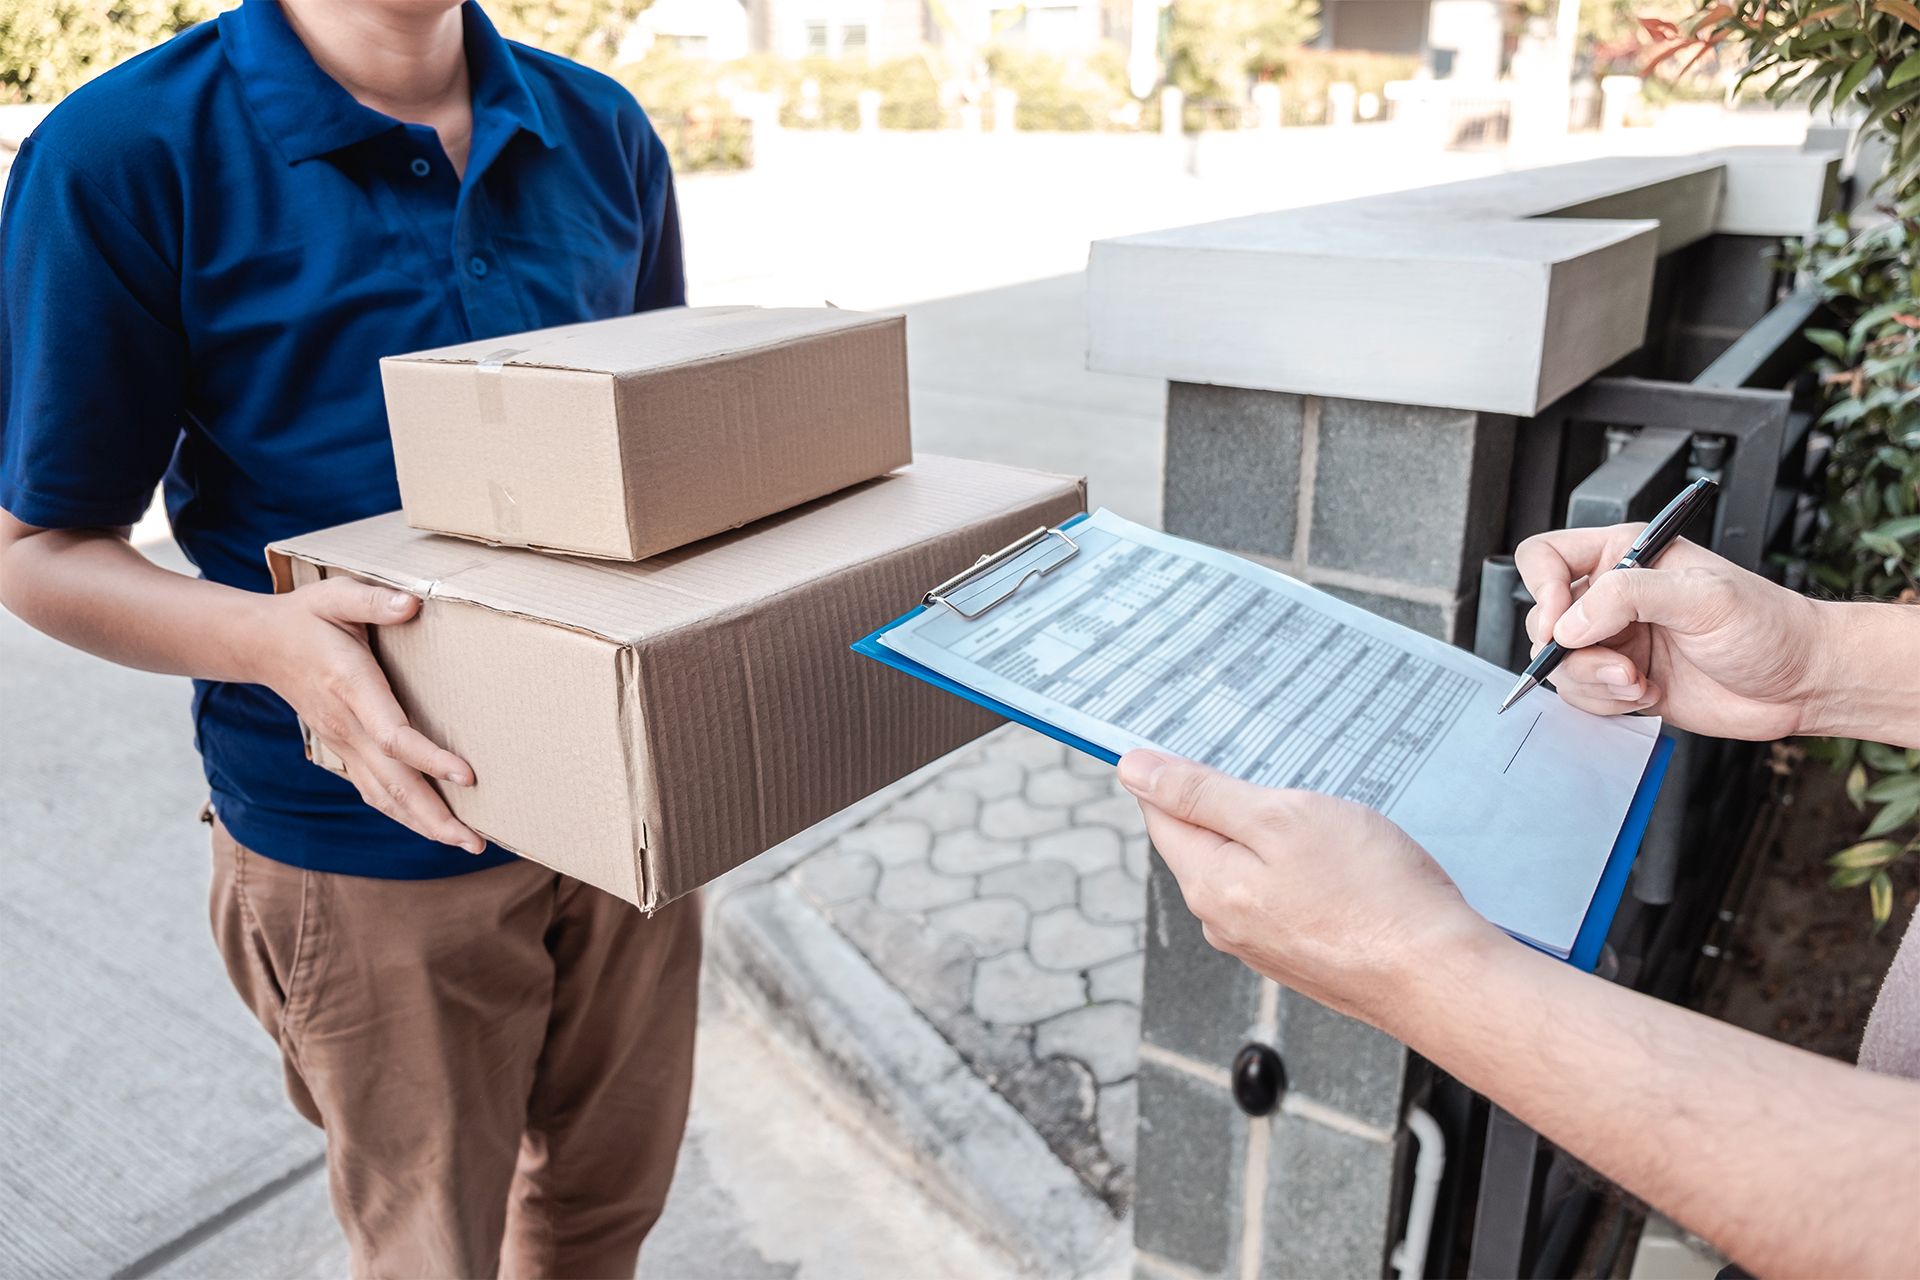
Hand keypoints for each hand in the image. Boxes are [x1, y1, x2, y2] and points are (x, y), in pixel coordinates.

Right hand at [246, 578, 482, 851]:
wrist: (260, 644)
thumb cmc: (307, 616)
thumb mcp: (336, 595)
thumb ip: (372, 599)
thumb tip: (412, 603)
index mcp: (350, 686)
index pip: (392, 734)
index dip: (429, 758)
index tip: (468, 775)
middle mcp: (346, 725)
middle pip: (392, 782)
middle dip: (434, 815)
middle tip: (475, 843)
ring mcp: (343, 743)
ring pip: (384, 794)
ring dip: (424, 823)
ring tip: (465, 844)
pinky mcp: (344, 750)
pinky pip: (374, 790)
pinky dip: (403, 813)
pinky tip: (431, 828)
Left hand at [1118, 749, 1501, 1029]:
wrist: (1440, 975)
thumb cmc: (1373, 895)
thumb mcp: (1280, 819)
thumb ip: (1202, 794)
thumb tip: (1134, 771)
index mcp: (1209, 885)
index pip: (1162, 814)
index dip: (1171, 772)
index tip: (1193, 741)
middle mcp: (1225, 922)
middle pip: (1203, 841)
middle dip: (1226, 801)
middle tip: (1274, 769)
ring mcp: (1264, 943)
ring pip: (1247, 868)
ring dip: (1269, 835)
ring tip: (1318, 813)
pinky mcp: (1302, 953)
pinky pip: (1282, 895)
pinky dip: (1299, 867)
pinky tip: (1337, 857)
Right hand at [1514, 527, 1823, 740]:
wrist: (1801, 683)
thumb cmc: (1769, 626)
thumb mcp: (1702, 596)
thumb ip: (1629, 597)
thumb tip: (1569, 623)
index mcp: (1625, 556)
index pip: (1546, 557)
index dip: (1542, 587)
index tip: (1564, 621)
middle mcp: (1612, 597)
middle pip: (1544, 620)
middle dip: (1573, 651)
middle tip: (1619, 664)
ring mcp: (1615, 642)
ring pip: (1558, 665)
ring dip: (1594, 683)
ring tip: (1640, 684)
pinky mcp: (1622, 682)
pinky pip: (1581, 696)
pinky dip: (1607, 703)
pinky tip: (1648, 695)